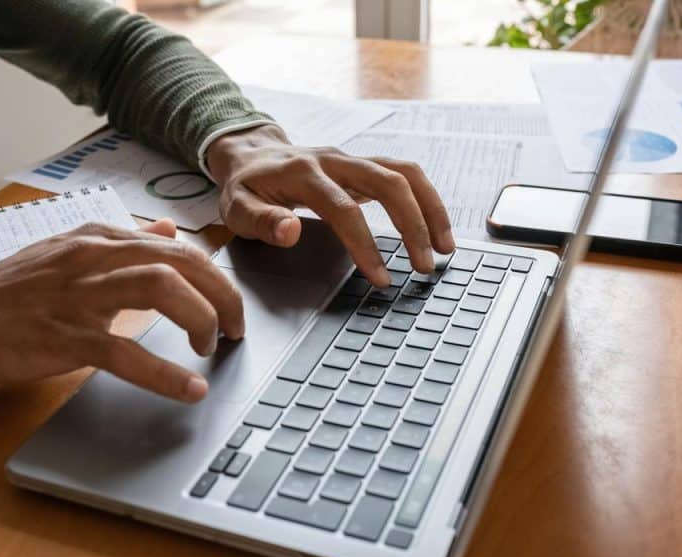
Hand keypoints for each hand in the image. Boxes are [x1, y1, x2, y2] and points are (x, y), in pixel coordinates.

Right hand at [0, 220, 242, 402]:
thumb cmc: (12, 292)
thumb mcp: (69, 252)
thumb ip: (121, 242)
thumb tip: (167, 229)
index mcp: (97, 237)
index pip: (175, 246)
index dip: (213, 274)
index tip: (228, 300)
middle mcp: (93, 256)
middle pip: (180, 261)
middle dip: (221, 294)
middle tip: (236, 326)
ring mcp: (80, 295)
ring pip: (162, 289)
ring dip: (201, 319)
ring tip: (214, 345)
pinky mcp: (65, 335)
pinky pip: (126, 352)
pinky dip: (164, 374)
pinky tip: (189, 389)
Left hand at [206, 124, 454, 285]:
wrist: (251, 154)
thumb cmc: (245, 187)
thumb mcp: (236, 208)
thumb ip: (262, 222)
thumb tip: (290, 232)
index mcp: (303, 174)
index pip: (344, 209)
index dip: (365, 245)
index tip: (381, 278)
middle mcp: (335, 161)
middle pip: (388, 183)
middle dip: (413, 225)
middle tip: (425, 265)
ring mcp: (353, 160)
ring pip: (405, 173)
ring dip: (430, 208)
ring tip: (445, 246)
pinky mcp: (365, 165)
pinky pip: (405, 175)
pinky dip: (426, 199)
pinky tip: (435, 227)